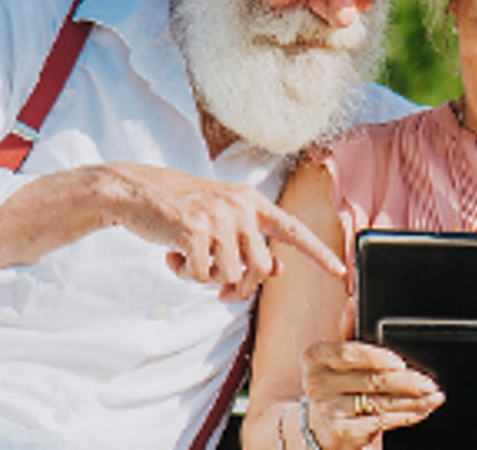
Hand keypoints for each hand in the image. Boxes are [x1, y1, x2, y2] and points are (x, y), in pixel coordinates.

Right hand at [102, 162, 346, 300]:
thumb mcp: (222, 218)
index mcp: (251, 202)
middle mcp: (241, 207)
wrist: (136, 191)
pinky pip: (200, 275)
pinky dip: (184, 273)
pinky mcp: (193, 231)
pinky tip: (172, 254)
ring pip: (230, 275)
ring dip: (207, 277)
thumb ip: (251, 240)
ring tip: (188, 256)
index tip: (339, 270)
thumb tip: (279, 269)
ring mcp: (218, 218)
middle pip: (261, 268)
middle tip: (217, 282)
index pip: (293, 229)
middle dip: (241, 284)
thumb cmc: (181, 207)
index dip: (318, 252)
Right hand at [301, 341, 443, 449]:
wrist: (319, 428)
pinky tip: (420, 411)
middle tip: (429, 382)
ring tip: (433, 396)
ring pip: (380, 402)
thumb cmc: (335, 386)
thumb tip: (353, 302)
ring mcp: (326, 409)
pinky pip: (380, 421)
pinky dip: (405, 416)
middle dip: (407, 381)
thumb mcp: (336, 358)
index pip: (349, 352)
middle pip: (371, 379)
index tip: (400, 362)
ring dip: (413, 400)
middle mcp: (316, 383)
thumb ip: (348, 331)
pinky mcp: (339, 431)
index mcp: (315, 356)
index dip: (377, 357)